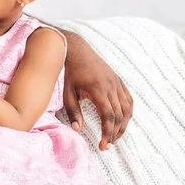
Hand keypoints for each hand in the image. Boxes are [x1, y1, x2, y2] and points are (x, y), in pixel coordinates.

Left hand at [63, 32, 132, 150]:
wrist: (77, 50)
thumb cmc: (70, 72)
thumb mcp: (67, 91)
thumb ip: (73, 110)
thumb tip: (77, 129)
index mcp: (98, 89)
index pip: (108, 116)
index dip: (107, 132)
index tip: (102, 145)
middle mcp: (111, 86)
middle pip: (119, 115)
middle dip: (115, 133)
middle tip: (107, 145)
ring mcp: (116, 83)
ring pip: (127, 109)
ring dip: (123, 125)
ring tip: (115, 137)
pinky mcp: (118, 81)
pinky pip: (128, 100)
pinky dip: (128, 112)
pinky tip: (123, 121)